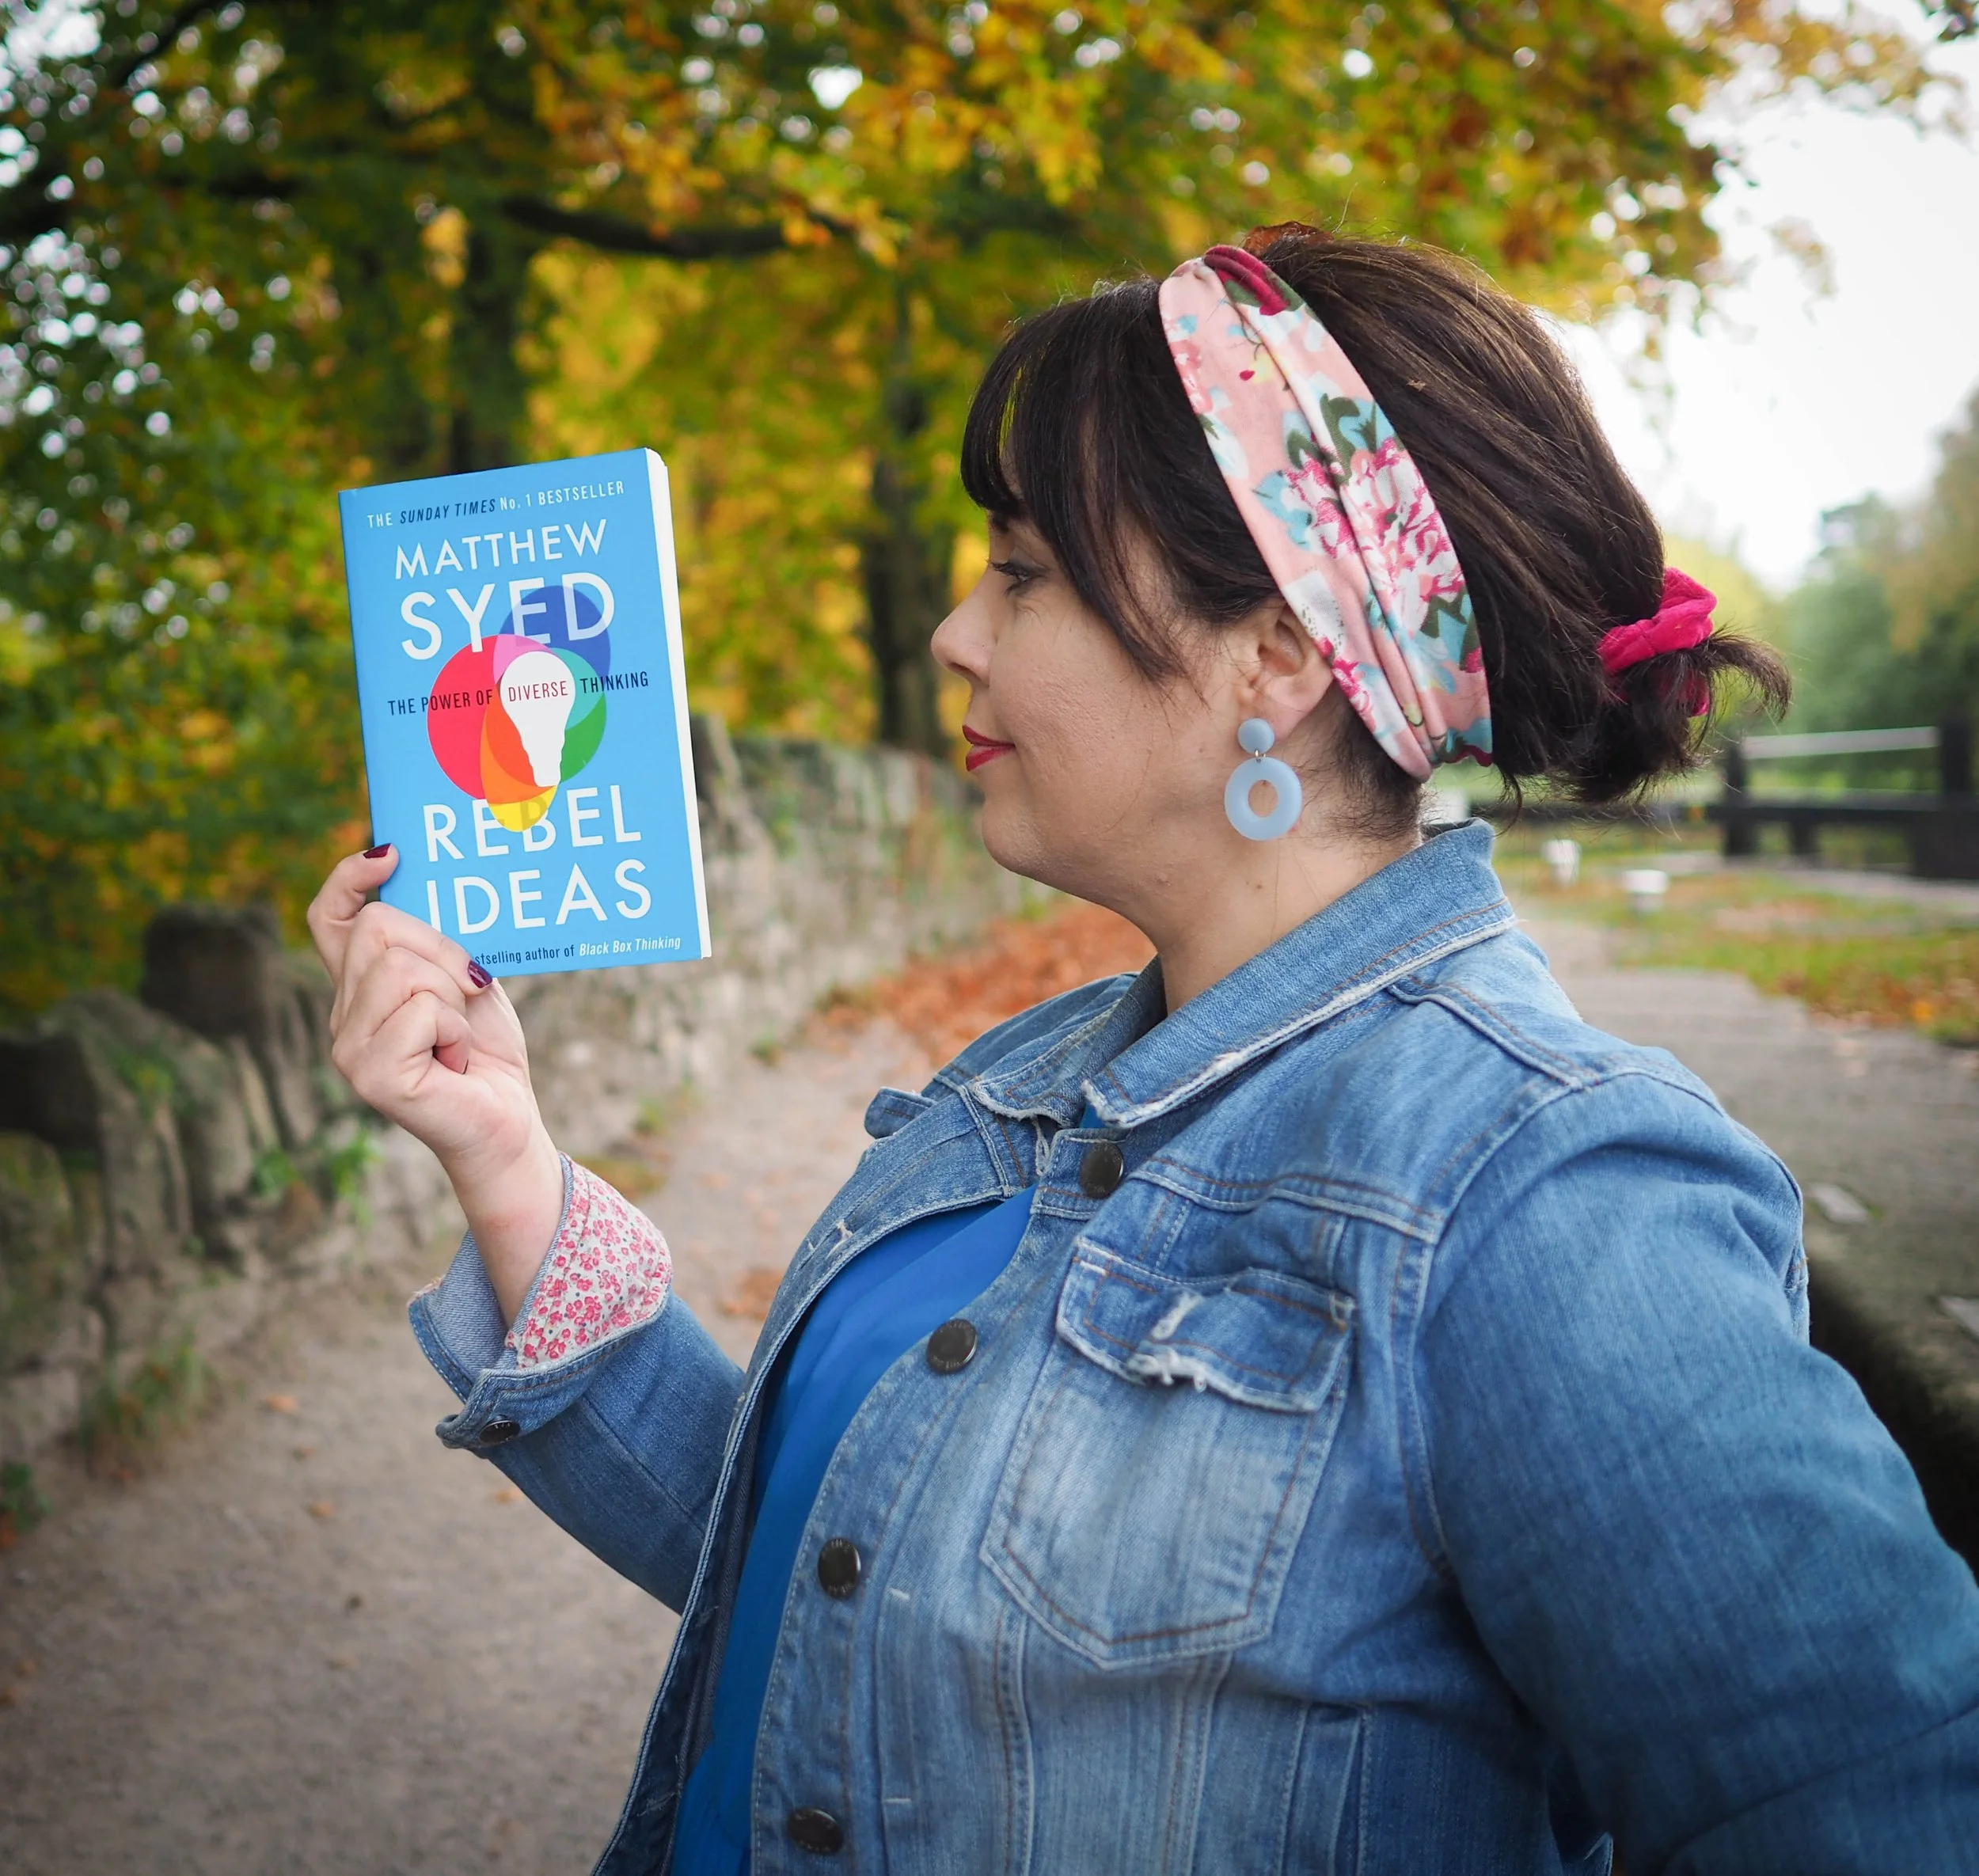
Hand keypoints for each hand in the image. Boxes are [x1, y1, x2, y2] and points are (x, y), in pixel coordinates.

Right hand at [307, 846, 562, 1319]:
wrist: (508, 1119)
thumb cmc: (488, 1051)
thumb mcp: (464, 979)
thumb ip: (431, 944)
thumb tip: (415, 886)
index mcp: (361, 987)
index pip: (329, 920)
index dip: (348, 879)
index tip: (389, 854)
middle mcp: (343, 1015)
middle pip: (379, 931)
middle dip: (441, 952)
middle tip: (468, 996)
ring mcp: (349, 1047)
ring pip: (403, 969)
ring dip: (452, 998)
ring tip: (457, 1038)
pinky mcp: (370, 1073)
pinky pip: (421, 1010)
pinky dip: (455, 1030)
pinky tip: (454, 1062)